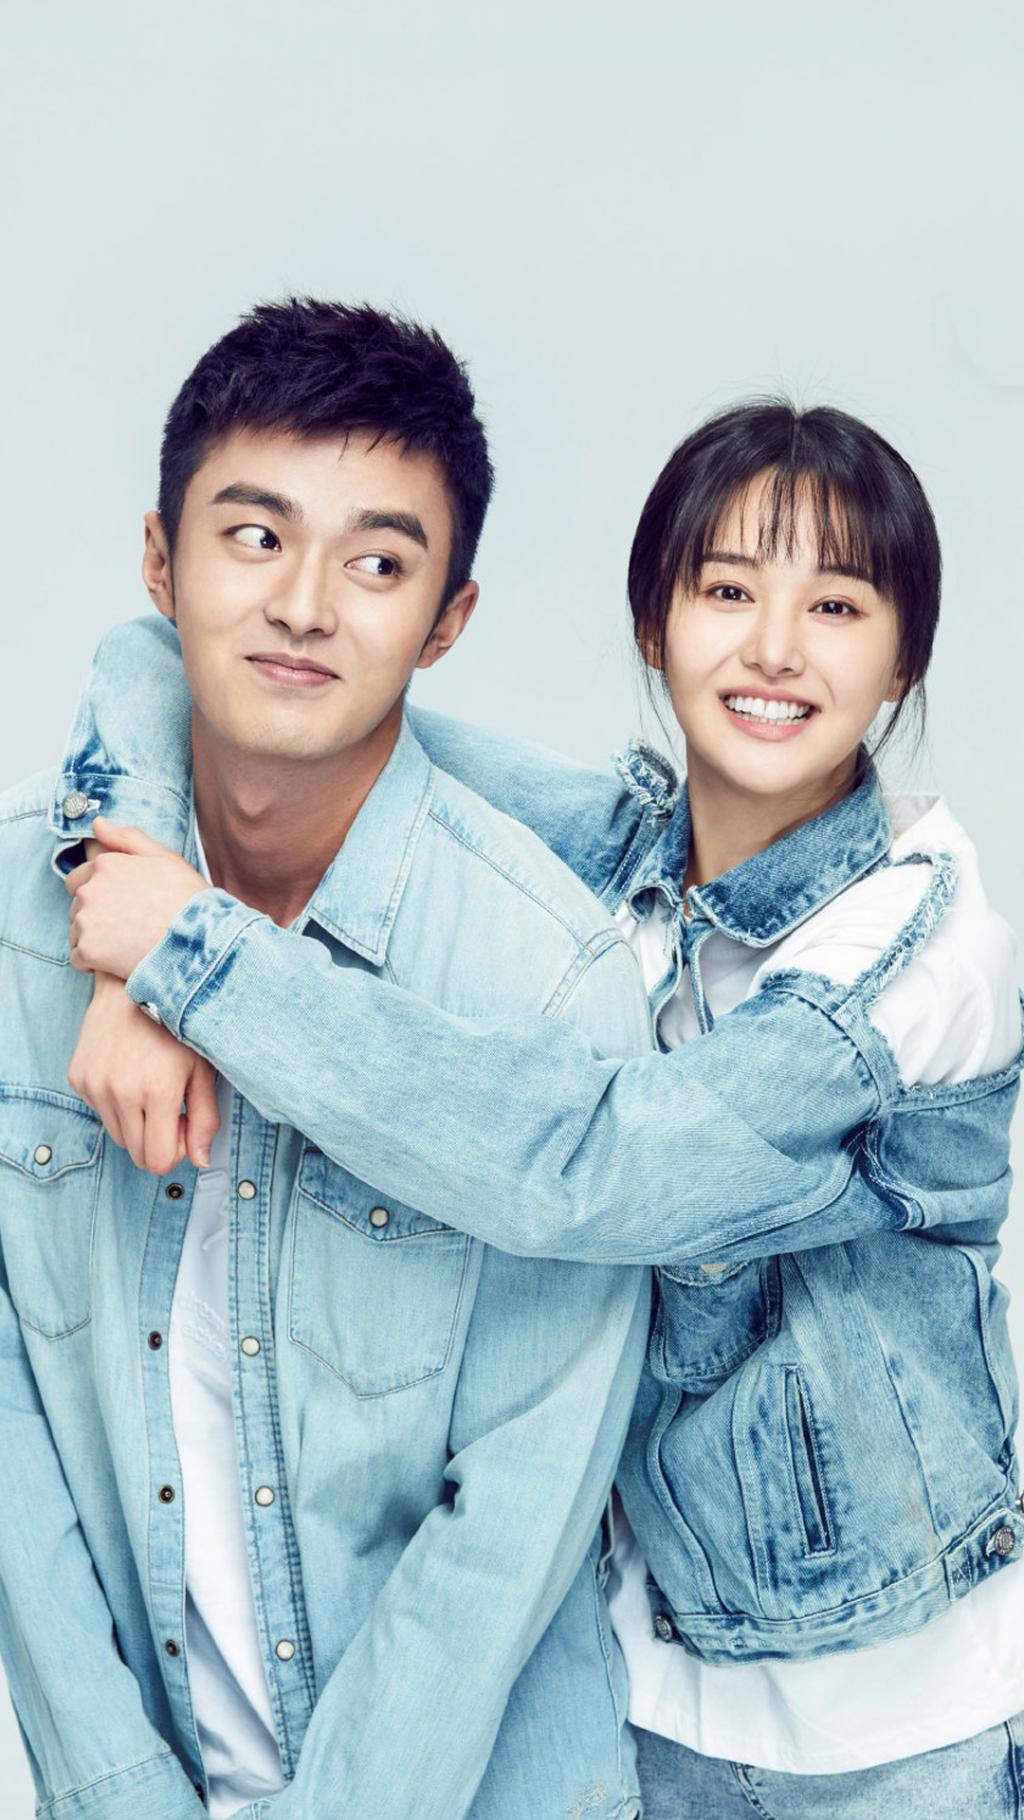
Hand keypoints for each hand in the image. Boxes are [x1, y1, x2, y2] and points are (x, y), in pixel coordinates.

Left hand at [65, 818, 207, 979]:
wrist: (200, 944)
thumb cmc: (188, 901)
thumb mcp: (165, 859)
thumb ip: (128, 838)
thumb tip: (97, 823)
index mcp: (105, 865)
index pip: (79, 878)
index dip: (100, 891)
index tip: (122, 905)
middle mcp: (90, 890)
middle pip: (77, 905)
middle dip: (94, 913)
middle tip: (127, 925)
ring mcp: (87, 921)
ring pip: (77, 932)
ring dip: (94, 938)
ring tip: (127, 944)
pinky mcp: (88, 952)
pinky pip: (79, 959)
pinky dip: (94, 962)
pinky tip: (119, 962)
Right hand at [68, 972, 220, 1172]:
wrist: (131, 984)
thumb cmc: (175, 1024)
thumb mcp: (202, 1069)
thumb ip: (205, 1120)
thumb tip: (201, 1160)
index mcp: (157, 1092)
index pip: (158, 1161)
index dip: (175, 1151)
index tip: (183, 1124)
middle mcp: (120, 1093)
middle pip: (137, 1154)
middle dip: (157, 1140)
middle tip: (169, 1107)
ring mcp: (95, 1086)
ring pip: (118, 1135)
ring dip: (136, 1123)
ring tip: (149, 1086)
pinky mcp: (78, 1078)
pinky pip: (100, 1112)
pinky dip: (116, 1103)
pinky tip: (129, 1072)